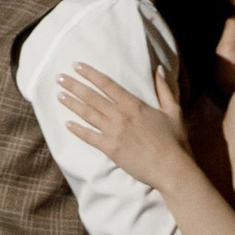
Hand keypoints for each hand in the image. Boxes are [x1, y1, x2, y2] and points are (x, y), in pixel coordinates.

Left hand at [59, 62, 191, 194]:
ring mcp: (114, 133)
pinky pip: (90, 137)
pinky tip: (67, 123)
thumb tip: (158, 69)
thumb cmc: (175, 141)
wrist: (172, 169)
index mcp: (134, 105)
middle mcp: (120, 116)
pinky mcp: (110, 149)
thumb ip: (164, 89)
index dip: (90, 74)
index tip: (77, 66)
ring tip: (59, 95)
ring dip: (72, 104)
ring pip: (88, 114)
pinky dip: (77, 130)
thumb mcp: (173, 111)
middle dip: (74, 86)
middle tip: (59, 78)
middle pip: (92, 97)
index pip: (107, 84)